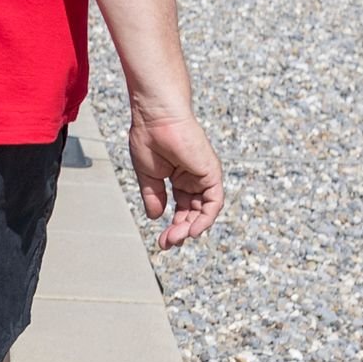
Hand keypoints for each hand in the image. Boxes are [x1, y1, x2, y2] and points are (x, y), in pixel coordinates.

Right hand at [126, 104, 225, 249]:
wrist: (156, 117)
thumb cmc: (149, 138)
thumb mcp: (148, 175)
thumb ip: (154, 197)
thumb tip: (155, 217)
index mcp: (180, 178)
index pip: (181, 208)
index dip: (173, 226)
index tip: (161, 240)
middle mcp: (194, 179)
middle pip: (193, 213)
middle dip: (181, 230)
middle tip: (167, 243)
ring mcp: (204, 176)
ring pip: (204, 211)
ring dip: (191, 228)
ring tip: (175, 238)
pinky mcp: (211, 173)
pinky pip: (214, 202)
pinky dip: (205, 218)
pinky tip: (192, 229)